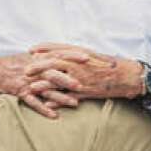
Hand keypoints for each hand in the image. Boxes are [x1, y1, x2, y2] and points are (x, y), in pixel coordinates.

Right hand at [0, 52, 80, 118]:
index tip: (87, 57)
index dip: (72, 55)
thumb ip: (49, 56)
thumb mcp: (32, 56)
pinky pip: (33, 102)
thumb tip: (69, 55)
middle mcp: (35, 70)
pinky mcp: (21, 92)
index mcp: (39, 58)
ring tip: (75, 103)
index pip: (58, 55)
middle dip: (68, 79)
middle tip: (82, 85)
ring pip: (46, 90)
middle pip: (53, 74)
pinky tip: (54, 116)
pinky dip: (43, 109)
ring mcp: (28, 82)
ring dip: (61, 98)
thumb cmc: (18, 63)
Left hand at [26, 43, 143, 99]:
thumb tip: (58, 53)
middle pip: (54, 62)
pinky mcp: (86, 91)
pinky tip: (46, 103)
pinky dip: (57, 100)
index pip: (58, 47)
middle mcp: (79, 63)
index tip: (31, 50)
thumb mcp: (90, 54)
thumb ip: (74, 53)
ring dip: (43, 84)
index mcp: (80, 52)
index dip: (43, 48)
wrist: (124, 75)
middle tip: (26, 70)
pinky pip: (68, 96)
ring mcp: (81, 77)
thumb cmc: (107, 64)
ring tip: (31, 87)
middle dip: (38, 66)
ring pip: (58, 80)